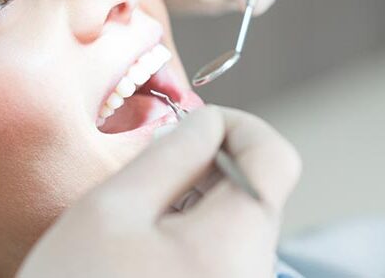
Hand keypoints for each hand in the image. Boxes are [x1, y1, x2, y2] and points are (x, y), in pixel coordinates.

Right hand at [16, 105, 300, 277]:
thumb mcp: (110, 210)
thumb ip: (170, 154)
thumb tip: (207, 122)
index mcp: (232, 249)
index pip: (275, 158)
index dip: (237, 125)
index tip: (195, 126)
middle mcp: (253, 276)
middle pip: (255, 187)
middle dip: (209, 162)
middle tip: (154, 169)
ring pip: (238, 216)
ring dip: (197, 196)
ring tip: (143, 214)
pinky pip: (226, 248)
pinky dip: (194, 228)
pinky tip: (150, 243)